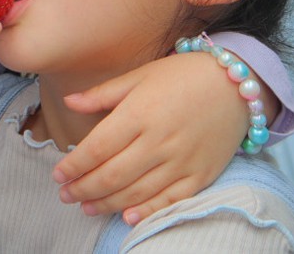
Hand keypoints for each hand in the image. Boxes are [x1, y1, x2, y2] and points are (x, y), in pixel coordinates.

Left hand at [49, 51, 248, 224]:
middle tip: (66, 195)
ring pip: (136, 192)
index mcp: (138, 114)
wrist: (235, 84)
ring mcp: (181, 161)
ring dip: (106, 203)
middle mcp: (158, 141)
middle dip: (83, 188)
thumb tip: (70, 102)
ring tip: (86, 206)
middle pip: (112, 175)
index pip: (96, 148)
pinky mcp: (200, 175)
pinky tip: (127, 217)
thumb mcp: (139, 76)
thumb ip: (103, 94)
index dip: (73, 166)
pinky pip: (170, 201)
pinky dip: (147, 212)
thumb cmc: (182, 76)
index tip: (58, 175)